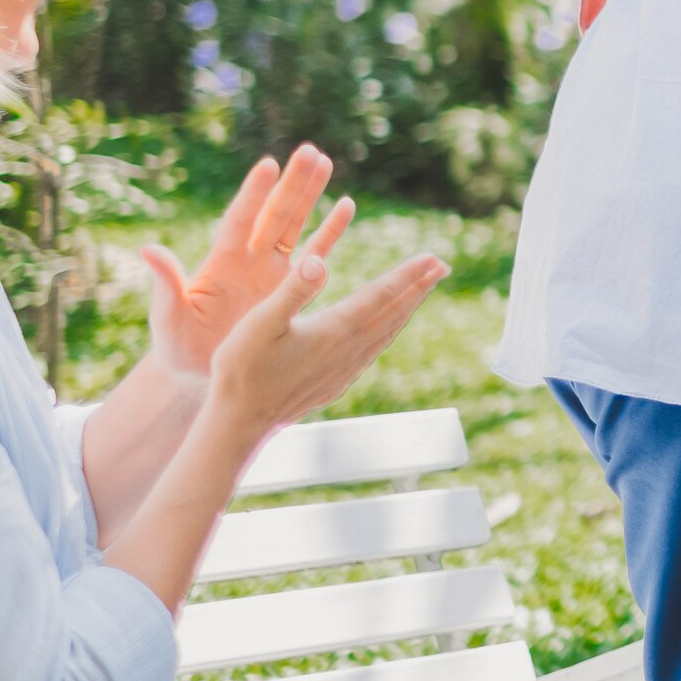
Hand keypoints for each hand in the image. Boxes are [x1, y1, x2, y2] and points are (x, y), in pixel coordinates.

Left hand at [141, 147, 351, 384]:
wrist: (203, 373)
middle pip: (274, 214)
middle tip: (308, 151)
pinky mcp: (291, 288)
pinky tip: (346, 205)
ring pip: (296, 225)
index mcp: (221, 263)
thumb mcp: (168, 317)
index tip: (268, 165)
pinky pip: (316, 254)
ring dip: (310, 195)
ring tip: (325, 161)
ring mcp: (272, 271)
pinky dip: (330, 231)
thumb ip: (166, 284)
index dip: (254, 195)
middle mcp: (249, 259)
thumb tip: (149, 250)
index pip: (241, 220)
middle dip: (291, 184)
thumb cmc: (179, 347)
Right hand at [206, 249, 446, 439]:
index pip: (382, 296)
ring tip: (421, 291)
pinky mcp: (335, 383)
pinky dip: (387, 332)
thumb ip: (292, 290)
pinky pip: (373, 351)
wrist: (238, 423)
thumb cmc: (242, 370)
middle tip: (442, 266)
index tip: (434, 257)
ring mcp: (344, 369)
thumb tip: (319, 261)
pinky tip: (385, 331)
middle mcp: (348, 350)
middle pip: (394, 313)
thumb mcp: (260, 322)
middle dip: (419, 287)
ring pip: (386, 333)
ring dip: (407, 309)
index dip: (409, 274)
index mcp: (335, 330)